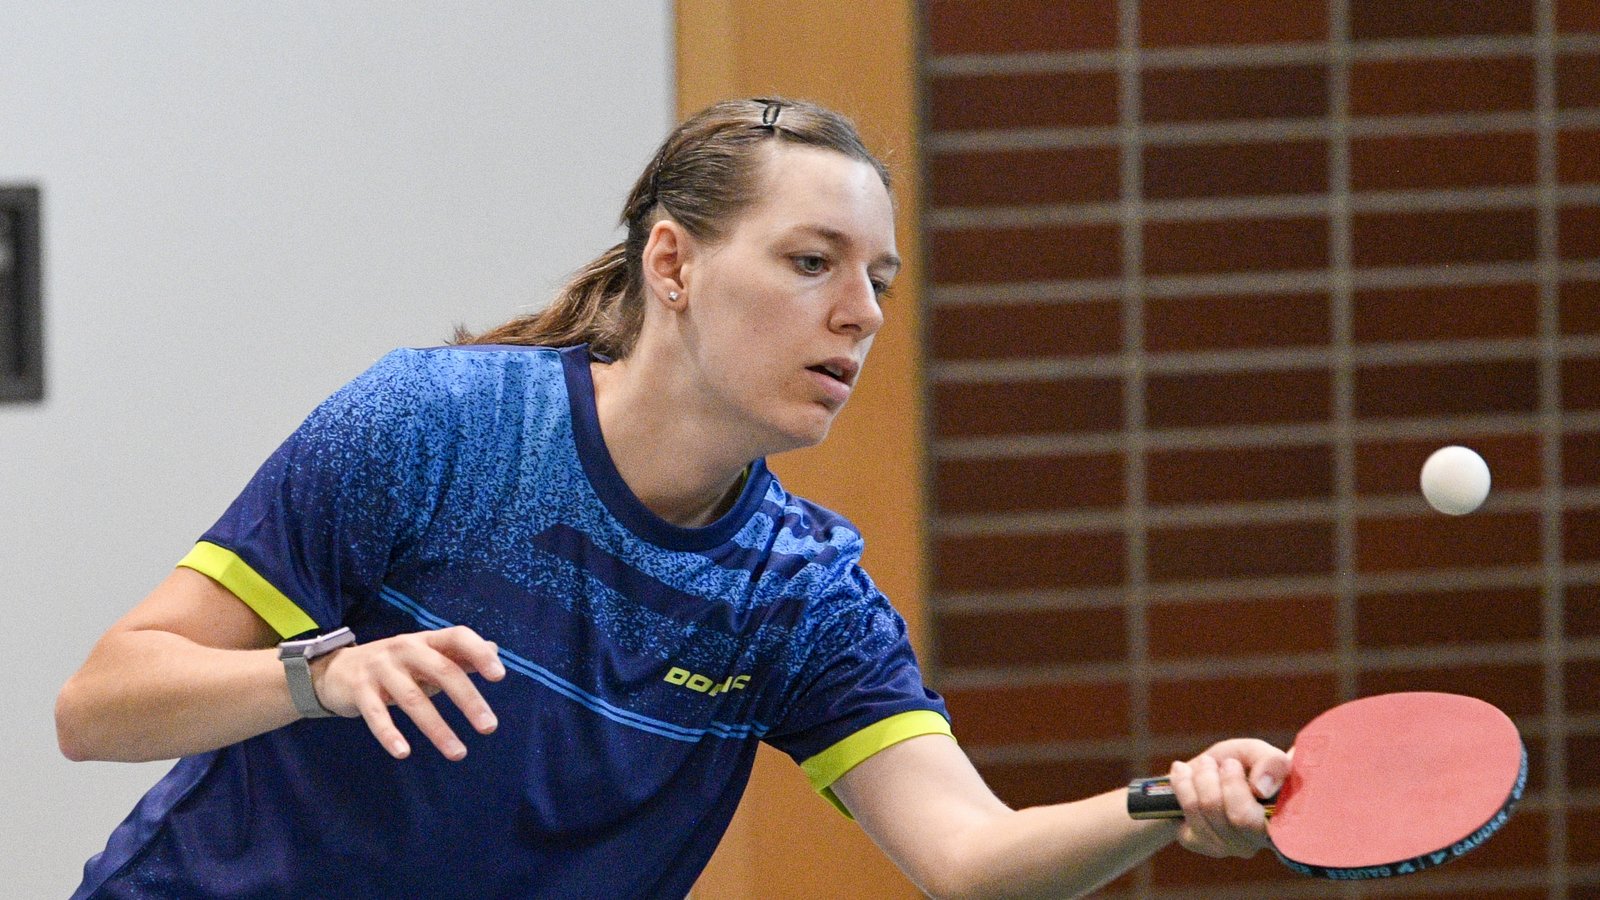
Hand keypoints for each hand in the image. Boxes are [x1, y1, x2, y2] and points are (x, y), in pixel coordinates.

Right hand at [310, 626, 506, 760]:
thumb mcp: (426, 655)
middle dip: (468, 700)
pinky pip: (376, 714)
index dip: (479, 653)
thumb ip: (458, 656)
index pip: (457, 636)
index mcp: (426, 640)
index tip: (499, 676)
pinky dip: (390, 734)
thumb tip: (494, 651)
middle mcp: (406, 648)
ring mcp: (381, 668)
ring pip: (413, 698)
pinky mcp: (359, 690)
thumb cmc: (396, 666)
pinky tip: (404, 753)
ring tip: (458, 753)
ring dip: (437, 728)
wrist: (338, 669)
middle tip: (489, 727)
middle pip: (442, 671)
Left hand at [1168, 738, 1290, 858]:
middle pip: (1239, 816)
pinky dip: (1181, 786)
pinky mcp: (1200, 844)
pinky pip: (1187, 814)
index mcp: (1279, 821)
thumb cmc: (1238, 763)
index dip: (1244, 791)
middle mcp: (1255, 841)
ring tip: (1201, 765)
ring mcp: (1227, 846)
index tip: (1231, 763)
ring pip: (1208, 810)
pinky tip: (1184, 777)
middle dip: (1218, 778)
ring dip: (1198, 777)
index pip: (1269, 822)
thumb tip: (1262, 788)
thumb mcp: (1257, 753)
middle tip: (1210, 762)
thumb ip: (1272, 762)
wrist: (1201, 772)